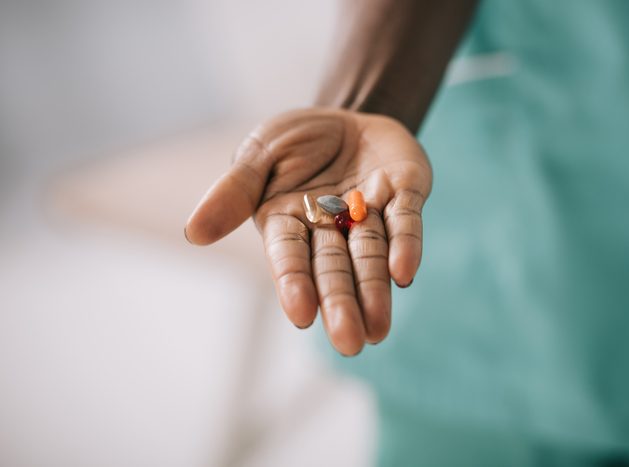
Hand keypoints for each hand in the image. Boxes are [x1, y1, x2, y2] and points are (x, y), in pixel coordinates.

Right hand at [185, 108, 431, 355]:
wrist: (347, 116)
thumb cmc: (296, 140)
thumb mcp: (259, 153)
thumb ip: (235, 190)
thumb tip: (194, 233)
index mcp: (288, 221)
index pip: (289, 255)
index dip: (295, 283)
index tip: (301, 315)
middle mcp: (329, 227)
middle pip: (334, 267)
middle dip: (341, 302)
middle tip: (350, 342)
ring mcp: (369, 213)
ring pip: (371, 255)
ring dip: (374, 289)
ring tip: (378, 329)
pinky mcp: (405, 195)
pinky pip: (406, 222)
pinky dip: (405, 246)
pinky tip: (404, 274)